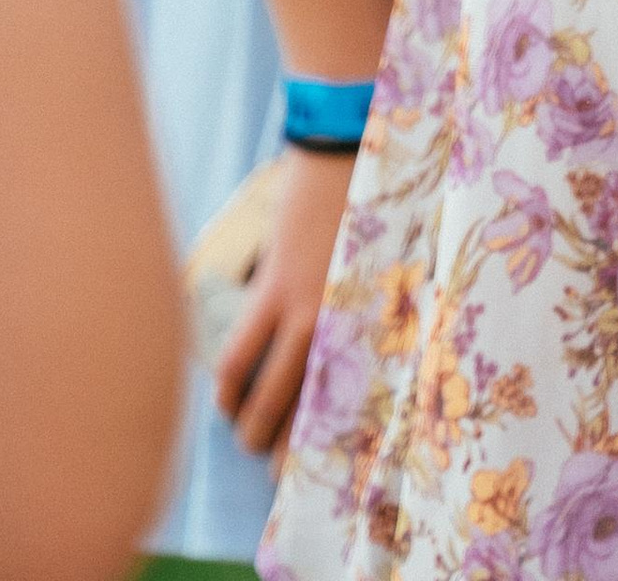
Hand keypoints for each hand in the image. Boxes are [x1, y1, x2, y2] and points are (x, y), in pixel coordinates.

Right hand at [213, 145, 353, 459]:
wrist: (350, 141)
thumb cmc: (380, 194)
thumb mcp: (392, 256)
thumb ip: (375, 302)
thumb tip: (359, 343)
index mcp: (374, 314)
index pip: (356, 391)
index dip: (338, 434)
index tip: (331, 467)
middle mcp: (345, 320)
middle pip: (313, 403)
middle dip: (293, 446)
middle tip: (281, 475)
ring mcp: (307, 305)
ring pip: (270, 388)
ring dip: (254, 424)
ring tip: (248, 443)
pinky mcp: (276, 286)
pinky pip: (242, 350)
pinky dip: (231, 382)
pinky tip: (226, 400)